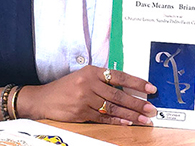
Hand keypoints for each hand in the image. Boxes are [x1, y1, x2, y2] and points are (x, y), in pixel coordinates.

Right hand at [18, 66, 157, 125]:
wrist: (43, 99)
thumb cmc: (65, 87)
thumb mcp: (83, 76)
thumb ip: (102, 81)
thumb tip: (127, 90)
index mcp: (92, 71)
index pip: (119, 77)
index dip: (137, 83)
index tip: (151, 88)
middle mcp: (89, 84)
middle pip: (118, 95)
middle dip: (137, 103)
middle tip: (151, 109)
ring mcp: (84, 99)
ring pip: (113, 108)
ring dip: (130, 115)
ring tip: (144, 119)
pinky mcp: (80, 113)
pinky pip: (102, 118)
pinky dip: (116, 121)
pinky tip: (127, 123)